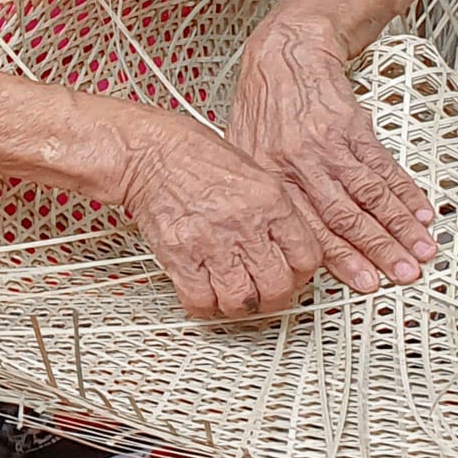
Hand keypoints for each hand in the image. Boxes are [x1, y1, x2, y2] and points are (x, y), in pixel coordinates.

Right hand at [117, 113, 326, 319]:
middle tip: (264, 295)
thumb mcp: (254, 172)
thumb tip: (288, 247)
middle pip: (277, 287)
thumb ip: (275, 212)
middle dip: (273, 299)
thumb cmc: (196, 157)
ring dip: (239, 306)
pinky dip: (204, 305)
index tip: (291, 276)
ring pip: (241, 301)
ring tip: (234, 295)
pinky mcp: (179, 255)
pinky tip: (205, 293)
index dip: (301, 275)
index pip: (307, 257)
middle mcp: (245, 223)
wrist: (151, 152)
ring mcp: (212, 241)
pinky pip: (200, 300)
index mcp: (271, 200)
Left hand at [229, 15, 436, 293]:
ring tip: (421, 249)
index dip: (342, 259)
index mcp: (270, 179)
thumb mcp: (246, 153)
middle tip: (403, 273)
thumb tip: (277, 243)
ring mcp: (328, 145)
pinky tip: (420, 211)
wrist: (286, 53)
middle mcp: (300, 164)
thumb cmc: (264, 105)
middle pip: (345, 216)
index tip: (366, 283)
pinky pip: (383, 164)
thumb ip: (265, 197)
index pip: (310, 228)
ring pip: (369, 193)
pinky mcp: (353, 126)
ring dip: (399, 225)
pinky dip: (405, 190)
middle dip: (379, 249)